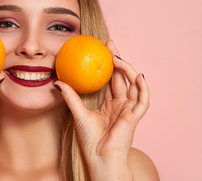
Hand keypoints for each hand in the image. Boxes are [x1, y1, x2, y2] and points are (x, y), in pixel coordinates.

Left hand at [54, 40, 148, 179]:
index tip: (99, 49)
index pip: (108, 79)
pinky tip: (139, 76)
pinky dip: (143, 88)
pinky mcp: (134, 116)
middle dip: (117, 60)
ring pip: (133, 85)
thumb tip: (58, 82)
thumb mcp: (78, 113)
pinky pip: (143, 100)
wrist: (99, 157)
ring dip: (128, 69)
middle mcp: (119, 104)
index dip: (106, 64)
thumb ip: (71, 97)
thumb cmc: (90, 140)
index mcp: (108, 104)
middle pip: (120, 77)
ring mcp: (128, 109)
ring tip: (117, 58)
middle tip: (108, 45)